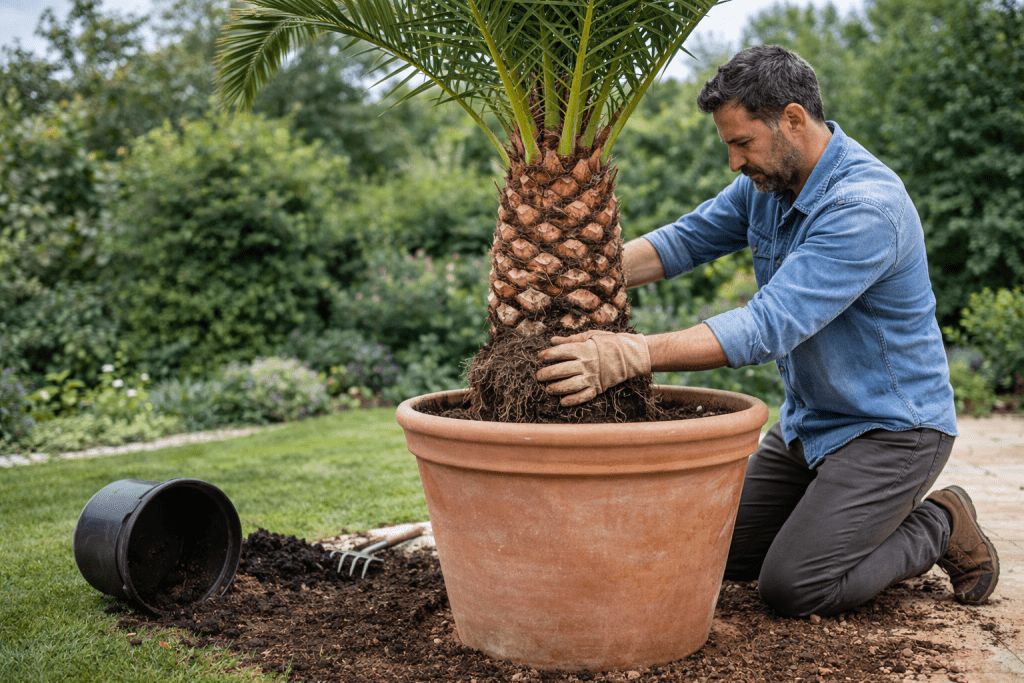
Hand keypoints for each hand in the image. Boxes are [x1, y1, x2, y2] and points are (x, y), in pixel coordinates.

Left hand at [536, 331, 650, 406]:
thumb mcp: (589, 336)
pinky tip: (562, 403)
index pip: (561, 352)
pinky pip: (584, 396)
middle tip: (538, 376)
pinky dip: (573, 400)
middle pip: (562, 370)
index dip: (548, 354)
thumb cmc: (608, 343)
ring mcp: (592, 377)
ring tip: (548, 389)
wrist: (630, 355)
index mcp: (584, 349)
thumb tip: (552, 340)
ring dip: (557, 388)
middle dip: (548, 374)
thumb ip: (570, 339)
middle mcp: (586, 364)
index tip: (540, 357)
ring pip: (570, 385)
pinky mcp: (598, 387)